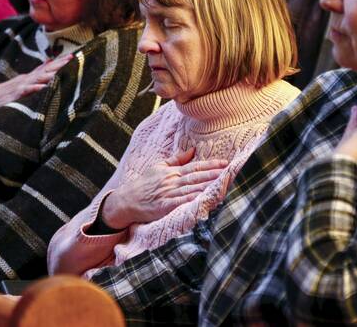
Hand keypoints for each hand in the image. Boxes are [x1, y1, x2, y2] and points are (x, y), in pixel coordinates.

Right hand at [0, 53, 72, 123]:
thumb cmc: (9, 92)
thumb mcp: (25, 81)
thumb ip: (37, 72)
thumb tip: (50, 61)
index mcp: (31, 77)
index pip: (48, 67)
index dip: (60, 62)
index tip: (73, 56)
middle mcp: (28, 78)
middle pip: (46, 70)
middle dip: (59, 64)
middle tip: (72, 58)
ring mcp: (22, 85)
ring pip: (38, 78)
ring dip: (50, 73)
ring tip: (62, 69)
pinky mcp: (16, 94)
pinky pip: (27, 91)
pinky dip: (35, 89)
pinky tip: (43, 87)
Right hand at [101, 148, 228, 228]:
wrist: (127, 200)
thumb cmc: (144, 183)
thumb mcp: (159, 166)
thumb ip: (177, 159)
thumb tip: (193, 150)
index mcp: (172, 171)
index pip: (195, 166)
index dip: (210, 165)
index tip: (225, 163)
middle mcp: (172, 181)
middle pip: (196, 177)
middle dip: (213, 174)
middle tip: (229, 171)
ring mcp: (168, 194)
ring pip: (191, 189)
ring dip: (207, 186)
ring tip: (221, 184)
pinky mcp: (165, 206)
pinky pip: (181, 202)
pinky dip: (193, 200)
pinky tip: (203, 198)